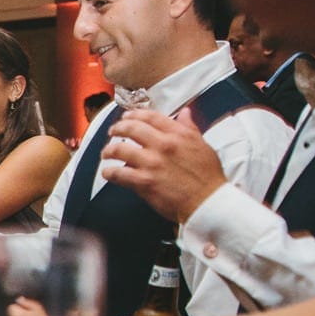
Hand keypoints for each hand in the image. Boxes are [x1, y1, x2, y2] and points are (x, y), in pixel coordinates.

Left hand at [100, 110, 227, 222]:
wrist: (208, 202)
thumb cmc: (208, 177)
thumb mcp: (203, 146)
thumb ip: (190, 128)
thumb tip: (184, 113)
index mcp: (178, 135)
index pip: (151, 116)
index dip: (135, 114)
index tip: (127, 116)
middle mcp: (163, 145)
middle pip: (131, 128)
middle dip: (118, 128)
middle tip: (113, 132)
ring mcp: (152, 163)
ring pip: (120, 149)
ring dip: (109, 150)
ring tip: (106, 153)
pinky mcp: (144, 182)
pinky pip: (119, 174)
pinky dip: (109, 172)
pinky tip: (107, 173)